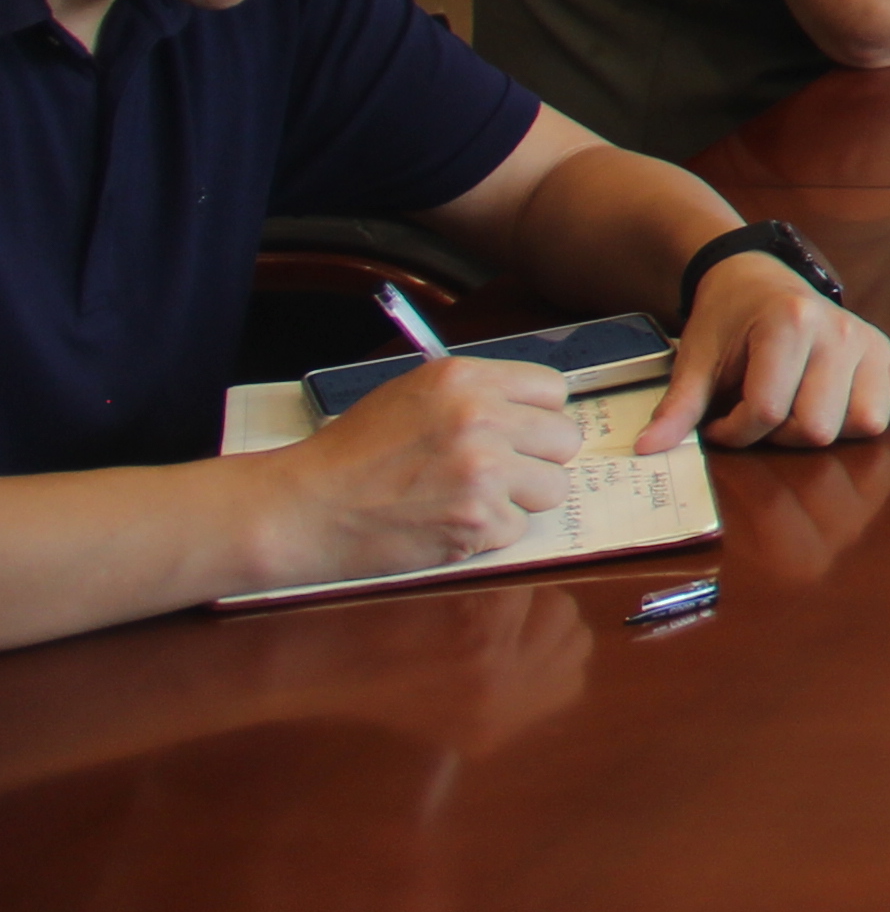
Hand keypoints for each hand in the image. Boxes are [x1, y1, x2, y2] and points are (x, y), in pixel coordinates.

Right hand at [277, 355, 580, 578]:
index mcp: (466, 380)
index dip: (538, 414)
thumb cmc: (352, 452)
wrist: (304, 507)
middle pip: (565, 439)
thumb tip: (534, 407)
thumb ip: (476, 394)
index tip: (521, 430)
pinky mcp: (476, 523)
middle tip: (499, 470)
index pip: (554, 389)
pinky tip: (449, 522)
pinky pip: (518, 528)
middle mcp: (482, 420)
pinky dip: (489, 531)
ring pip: (553, 487)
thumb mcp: (413, 394)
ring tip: (472, 497)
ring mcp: (482, 474)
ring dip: (521, 497)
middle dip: (536, 457)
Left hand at [644, 253, 889, 452]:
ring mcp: (870, 341)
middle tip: (758, 414)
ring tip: (795, 409)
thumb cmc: (727, 318)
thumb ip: (678, 407)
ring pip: (862, 423)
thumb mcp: (696, 358)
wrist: (755, 276)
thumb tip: (648, 450)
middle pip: (817, 427)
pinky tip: (833, 401)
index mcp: (789, 323)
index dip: (734, 431)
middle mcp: (839, 329)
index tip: (719, 421)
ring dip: (824, 429)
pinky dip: (865, 414)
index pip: (766, 411)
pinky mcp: (889, 352)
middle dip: (778, 435)